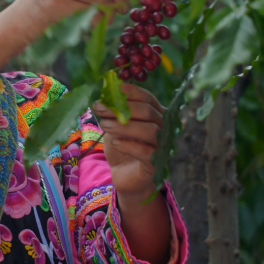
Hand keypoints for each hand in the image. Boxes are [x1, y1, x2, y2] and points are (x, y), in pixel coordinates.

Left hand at [91, 83, 164, 201]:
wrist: (123, 175)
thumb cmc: (121, 146)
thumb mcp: (114, 126)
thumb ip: (113, 113)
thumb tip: (102, 98)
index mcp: (154, 114)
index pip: (147, 98)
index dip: (132, 92)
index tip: (114, 89)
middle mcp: (162, 128)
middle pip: (148, 112)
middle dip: (122, 108)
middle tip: (100, 108)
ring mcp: (161, 146)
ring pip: (150, 130)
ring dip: (125, 126)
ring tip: (105, 125)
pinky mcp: (156, 164)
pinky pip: (147, 152)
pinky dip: (130, 145)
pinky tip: (116, 142)